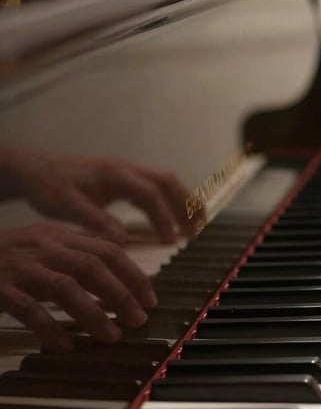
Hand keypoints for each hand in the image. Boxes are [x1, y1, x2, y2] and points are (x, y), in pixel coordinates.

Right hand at [0, 225, 155, 350]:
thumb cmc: (3, 260)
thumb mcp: (43, 251)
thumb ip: (77, 259)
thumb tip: (118, 283)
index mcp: (58, 236)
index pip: (108, 250)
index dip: (134, 275)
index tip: (151, 299)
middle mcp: (41, 247)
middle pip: (92, 266)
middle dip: (122, 294)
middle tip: (139, 320)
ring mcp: (18, 266)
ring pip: (64, 286)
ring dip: (93, 313)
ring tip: (112, 336)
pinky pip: (26, 308)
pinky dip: (49, 327)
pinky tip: (65, 345)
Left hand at [10, 151, 194, 242]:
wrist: (34, 170)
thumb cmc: (48, 187)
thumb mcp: (67, 206)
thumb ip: (95, 221)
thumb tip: (122, 240)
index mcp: (115, 174)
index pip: (150, 194)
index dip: (164, 216)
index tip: (171, 240)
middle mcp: (126, 169)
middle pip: (168, 182)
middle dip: (187, 205)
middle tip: (198, 230)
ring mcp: (127, 172)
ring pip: (165, 183)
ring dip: (182, 203)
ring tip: (194, 228)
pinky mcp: (125, 178)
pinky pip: (155, 188)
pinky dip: (169, 203)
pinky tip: (171, 221)